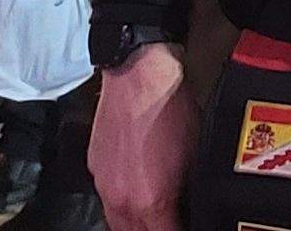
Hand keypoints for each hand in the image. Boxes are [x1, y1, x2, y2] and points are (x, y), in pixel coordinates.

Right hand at [91, 42, 195, 230]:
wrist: (140, 75)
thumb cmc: (170, 109)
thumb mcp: (195, 158)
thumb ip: (189, 194)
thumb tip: (191, 206)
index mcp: (150, 202)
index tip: (186, 224)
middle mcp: (122, 199)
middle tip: (169, 221)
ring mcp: (104, 184)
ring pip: (117, 223)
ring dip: (135, 224)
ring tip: (152, 216)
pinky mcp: (95, 168)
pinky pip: (107, 199)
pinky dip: (122, 203)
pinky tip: (135, 193)